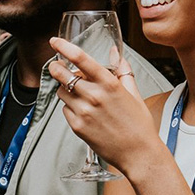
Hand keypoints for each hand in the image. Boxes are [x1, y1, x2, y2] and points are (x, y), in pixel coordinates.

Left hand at [48, 39, 161, 175]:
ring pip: (62, 92)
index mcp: (109, 84)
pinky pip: (65, 110)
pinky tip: (84, 111)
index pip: (81, 59)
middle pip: (62, 75)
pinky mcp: (77, 127)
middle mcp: (94, 96)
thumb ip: (122, 71)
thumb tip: (115, 53)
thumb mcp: (134, 93)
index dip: (65, 47)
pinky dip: (70, 107)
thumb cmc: (139, 124)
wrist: (138, 153)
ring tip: (78, 93)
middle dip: (56, 67)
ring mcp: (83, 112)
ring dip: (65, 89)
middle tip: (56, 65)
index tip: (55, 41)